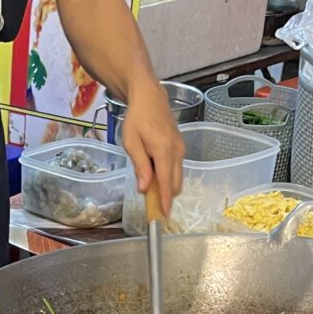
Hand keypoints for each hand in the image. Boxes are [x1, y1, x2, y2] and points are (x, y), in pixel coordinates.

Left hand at [121, 81, 184, 216]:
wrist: (150, 98)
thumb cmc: (137, 119)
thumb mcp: (132, 143)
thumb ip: (140, 166)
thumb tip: (144, 189)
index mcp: (164, 151)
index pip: (166, 183)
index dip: (164, 201)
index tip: (163, 215)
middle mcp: (176, 152)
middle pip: (175, 183)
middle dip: (166, 198)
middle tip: (152, 208)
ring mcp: (181, 149)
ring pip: (177, 177)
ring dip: (167, 187)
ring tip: (151, 193)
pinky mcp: (180, 147)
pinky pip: (177, 168)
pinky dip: (168, 177)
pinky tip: (155, 177)